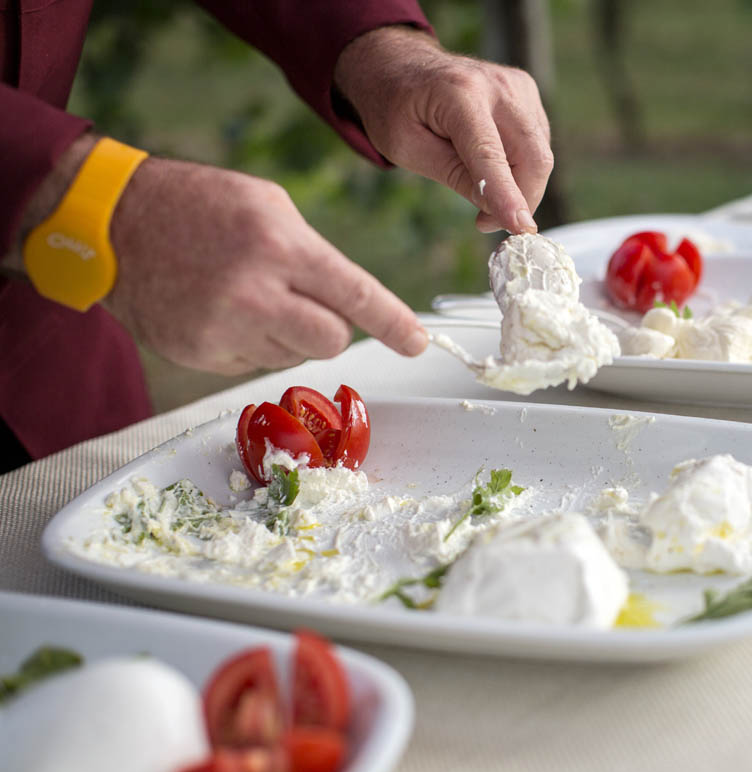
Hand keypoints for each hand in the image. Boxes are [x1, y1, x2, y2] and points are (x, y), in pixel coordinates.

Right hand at [103, 153, 427, 373]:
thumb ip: (315, 255)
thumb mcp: (269, 206)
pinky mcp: (199, 353)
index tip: (418, 343)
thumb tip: (355, 304)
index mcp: (281, 246)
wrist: (112, 222)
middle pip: (332, 341)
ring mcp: (223, 328)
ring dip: (287, 334)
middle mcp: (255, 293)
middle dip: (332, 329)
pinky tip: (223, 310)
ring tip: (248, 295)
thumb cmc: (201, 206)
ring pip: (293, 356)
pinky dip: (251, 343)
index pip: (356, 297)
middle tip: (308, 305)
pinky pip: (254, 363)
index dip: (395, 325)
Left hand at [334, 25, 552, 234]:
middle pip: (533, 156)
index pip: (490, 154)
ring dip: (519, 186)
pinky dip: (520, 167)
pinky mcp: (527, 93)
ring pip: (540, 155)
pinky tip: (490, 164)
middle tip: (487, 223)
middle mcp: (498, 85)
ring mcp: (518, 86)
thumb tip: (497, 209)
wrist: (401, 64)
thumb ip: (453, 175)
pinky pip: (537, 144)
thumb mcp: (406, 148)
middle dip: (521, 200)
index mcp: (459, 93)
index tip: (521, 229)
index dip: (507, 194)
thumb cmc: (395, 107)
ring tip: (480, 189)